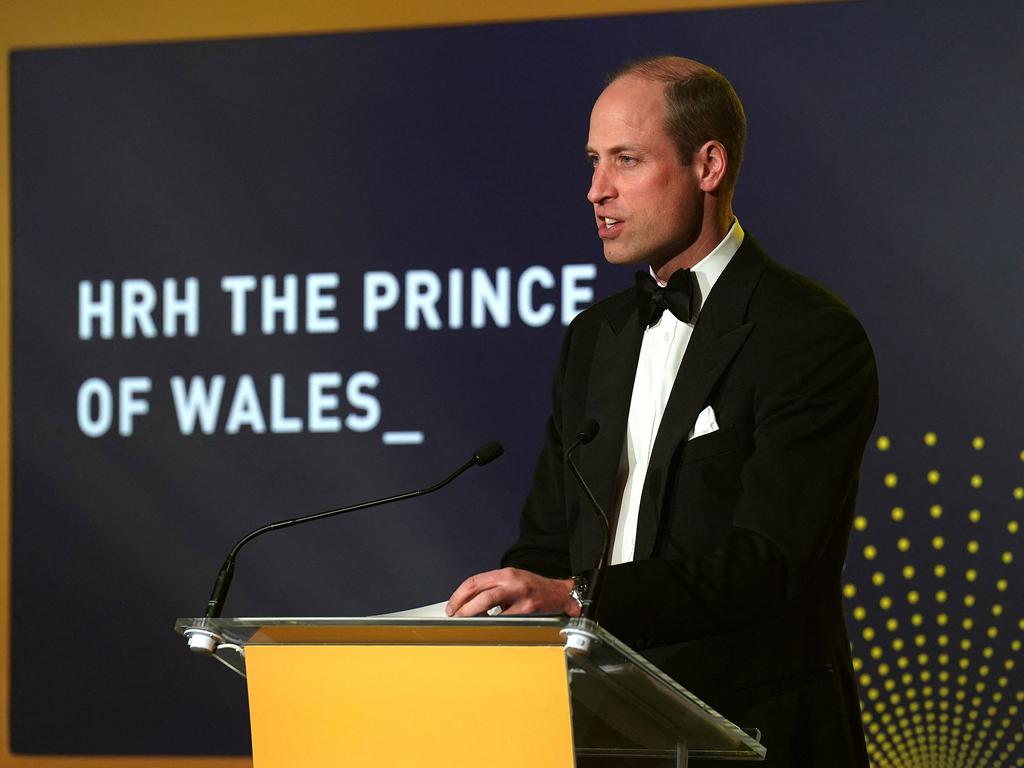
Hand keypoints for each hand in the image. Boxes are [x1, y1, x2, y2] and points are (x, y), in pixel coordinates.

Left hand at [445, 567, 578, 617]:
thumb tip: (469, 604)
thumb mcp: (512, 581)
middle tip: (455, 615)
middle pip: (479, 591)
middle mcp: (511, 581)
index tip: (452, 606)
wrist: (559, 593)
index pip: (474, 581)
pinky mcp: (528, 609)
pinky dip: (494, 623)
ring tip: (466, 621)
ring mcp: (520, 595)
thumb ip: (493, 589)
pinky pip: (505, 617)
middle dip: (462, 605)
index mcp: (505, 574)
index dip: (459, 595)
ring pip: (489, 602)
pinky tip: (489, 626)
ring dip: (473, 613)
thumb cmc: (534, 588)